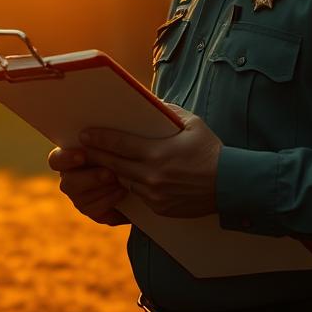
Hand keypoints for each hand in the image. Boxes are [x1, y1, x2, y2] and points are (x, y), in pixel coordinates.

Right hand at [47, 146, 130, 225]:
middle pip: (68, 183)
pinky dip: (110, 200)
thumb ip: (103, 142)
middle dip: (91, 178)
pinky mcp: (92, 211)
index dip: (66, 159)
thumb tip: (102, 136)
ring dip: (103, 189)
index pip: (56, 160)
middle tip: (109, 174)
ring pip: (81, 199)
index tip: (81, 156)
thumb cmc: (121, 151)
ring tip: (121, 181)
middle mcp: (69, 179)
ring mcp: (78, 198)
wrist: (135, 175)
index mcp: (67, 158)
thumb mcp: (112, 144)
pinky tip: (123, 191)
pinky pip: (95, 210)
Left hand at [79, 103, 222, 217]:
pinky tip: (128, 176)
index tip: (83, 134)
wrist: (231, 185)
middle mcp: (152, 175)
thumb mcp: (192, 124)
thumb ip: (169, 113)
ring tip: (100, 162)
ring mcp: (154, 194)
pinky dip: (133, 185)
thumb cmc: (211, 150)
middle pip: (113, 164)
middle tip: (80, 148)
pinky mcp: (159, 208)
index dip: (99, 139)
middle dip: (95, 155)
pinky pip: (138, 195)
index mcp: (158, 152)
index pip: (119, 144)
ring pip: (124, 180)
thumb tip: (151, 103)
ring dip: (113, 171)